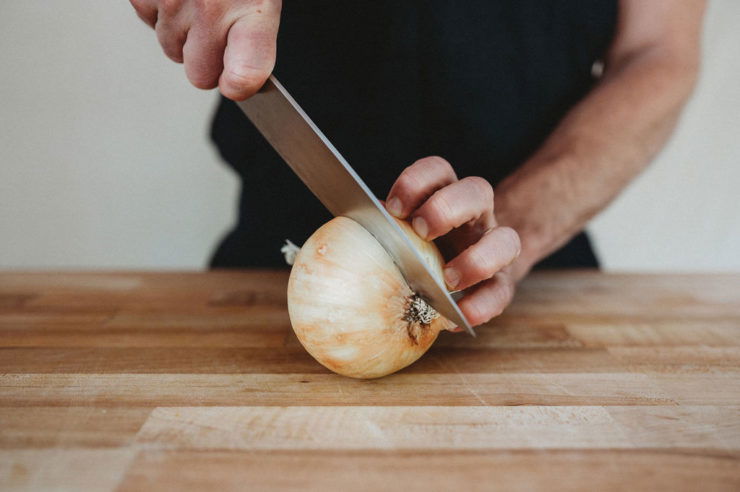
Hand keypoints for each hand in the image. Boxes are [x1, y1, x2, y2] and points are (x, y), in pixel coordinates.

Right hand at [129, 0, 280, 99]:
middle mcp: (211, 8)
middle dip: (205, 59)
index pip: (246, 70)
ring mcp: (173, 0)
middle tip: (218, 28)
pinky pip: (149, 21)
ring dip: (182, 32)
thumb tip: (237, 81)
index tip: (236, 83)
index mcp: (251, 10)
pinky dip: (159, 9)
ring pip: (171, 48)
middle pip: (200, 74)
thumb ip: (254, 42)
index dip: (239, 83)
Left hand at [386, 156, 520, 326]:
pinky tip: (460, 317)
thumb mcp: (401, 234)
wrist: (467, 270)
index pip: (438, 172)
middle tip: (421, 229)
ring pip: (506, 240)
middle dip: (447, 207)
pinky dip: (482, 305)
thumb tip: (344, 236)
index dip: (417, 182)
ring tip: (449, 279)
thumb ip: (382, 232)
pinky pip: (501, 291)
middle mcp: (476, 214)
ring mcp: (494, 246)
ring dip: (477, 259)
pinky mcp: (503, 282)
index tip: (392, 208)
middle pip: (476, 191)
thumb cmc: (419, 249)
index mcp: (446, 194)